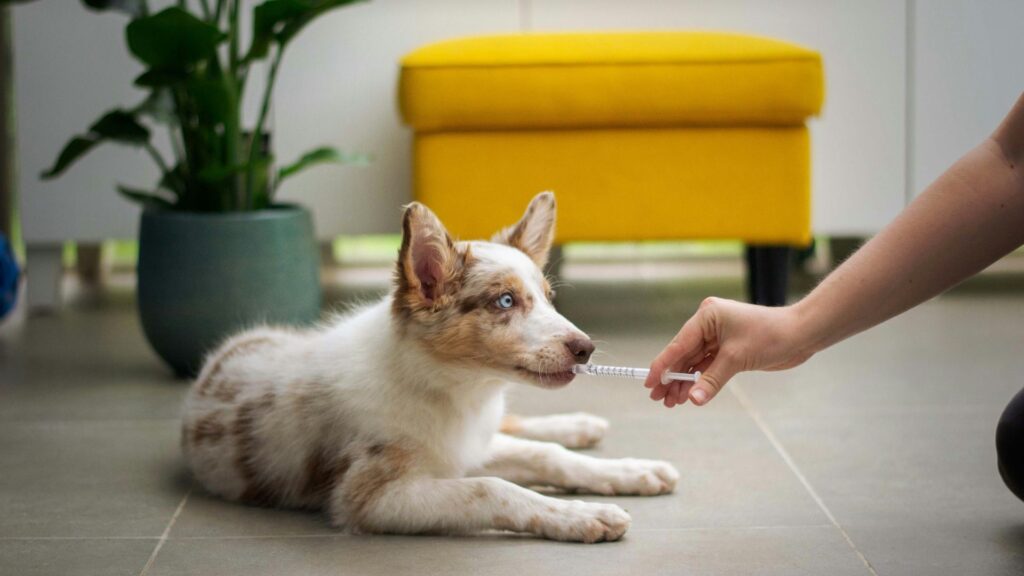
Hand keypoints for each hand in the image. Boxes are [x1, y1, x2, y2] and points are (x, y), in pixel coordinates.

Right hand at [644, 297, 813, 406]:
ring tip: (672, 403)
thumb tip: (693, 399)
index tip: (649, 383)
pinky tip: (690, 394)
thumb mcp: (736, 358)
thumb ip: (712, 380)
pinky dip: (699, 380)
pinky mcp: (728, 348)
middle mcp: (709, 324)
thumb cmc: (771, 336)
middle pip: (683, 354)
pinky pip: (707, 366)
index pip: (678, 344)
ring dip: (684, 382)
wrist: (801, 335)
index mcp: (707, 316)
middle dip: (672, 378)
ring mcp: (718, 336)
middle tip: (658, 399)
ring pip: (694, 363)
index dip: (662, 365)